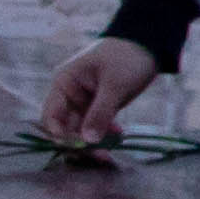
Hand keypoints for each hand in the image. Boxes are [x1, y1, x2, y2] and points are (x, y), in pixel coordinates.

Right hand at [39, 35, 166, 144]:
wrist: (148, 42)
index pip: (51, 115)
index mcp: (64, 83)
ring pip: (81, 130)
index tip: (78, 148)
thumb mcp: (114, 85)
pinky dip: (104, 134)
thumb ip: (100, 112)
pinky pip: (95, 126)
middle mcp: (69, 94)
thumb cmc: (126, 57)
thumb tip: (88, 141)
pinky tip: (118, 136)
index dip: (59, 135)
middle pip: (65, 127)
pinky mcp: (98, 106)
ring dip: (94, 142)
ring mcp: (83, 101)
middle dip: (80, 143)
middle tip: (101, 156)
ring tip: (110, 152)